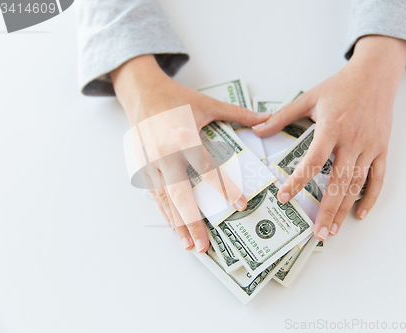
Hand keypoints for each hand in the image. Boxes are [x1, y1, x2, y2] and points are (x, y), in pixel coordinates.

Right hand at [112, 55, 269, 251]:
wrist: (140, 90)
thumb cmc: (175, 98)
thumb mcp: (207, 104)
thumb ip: (237, 114)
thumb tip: (265, 119)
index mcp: (184, 138)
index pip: (208, 170)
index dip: (225, 189)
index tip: (240, 205)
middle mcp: (166, 154)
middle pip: (181, 195)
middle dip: (192, 223)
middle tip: (204, 246)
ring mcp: (151, 163)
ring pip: (165, 200)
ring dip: (176, 224)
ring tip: (188, 245)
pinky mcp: (142, 166)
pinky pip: (154, 194)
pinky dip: (164, 212)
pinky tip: (173, 226)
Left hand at [253, 36, 405, 239]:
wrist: (376, 75)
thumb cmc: (340, 86)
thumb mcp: (309, 97)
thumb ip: (282, 116)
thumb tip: (257, 129)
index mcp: (331, 128)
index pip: (313, 160)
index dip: (298, 181)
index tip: (283, 198)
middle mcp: (352, 140)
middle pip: (339, 181)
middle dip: (328, 210)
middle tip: (318, 233)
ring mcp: (370, 147)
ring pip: (357, 184)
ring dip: (345, 209)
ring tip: (333, 230)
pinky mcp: (382, 149)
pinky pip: (379, 178)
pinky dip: (371, 197)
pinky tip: (360, 213)